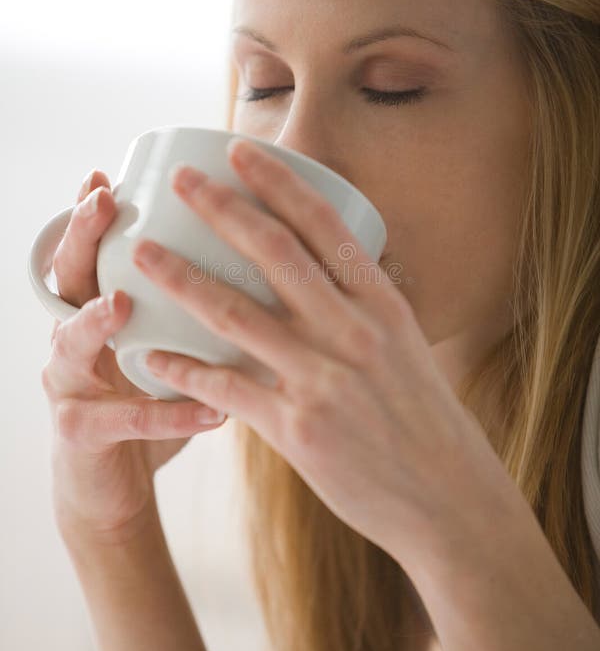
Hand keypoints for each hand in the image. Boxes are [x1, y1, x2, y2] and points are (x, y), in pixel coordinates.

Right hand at [41, 169, 227, 544]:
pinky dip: (169, 414)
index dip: (93, 215)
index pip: (92, 253)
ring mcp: (70, 387)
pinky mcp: (81, 436)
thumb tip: (268, 264)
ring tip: (121, 303)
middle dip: (81, 239)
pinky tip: (211, 412)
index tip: (108, 176)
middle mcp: (75, 341)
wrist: (116, 487)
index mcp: (98, 310)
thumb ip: (197, 308)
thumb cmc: (154, 401)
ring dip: (95, 321)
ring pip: (71, 345)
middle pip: (68, 280)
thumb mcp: (169, 347)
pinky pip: (124, 422)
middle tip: (102, 205)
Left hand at [133, 137, 506, 567]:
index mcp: (381, 304)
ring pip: (235, 314)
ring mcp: (322, 380)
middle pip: (273, 253)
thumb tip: (324, 274)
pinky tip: (152, 356)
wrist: (448, 498)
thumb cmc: (424, 419)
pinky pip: (226, 388)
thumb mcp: (405, 346)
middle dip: (221, 209)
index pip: (324, 225)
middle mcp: (352, 332)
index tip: (238, 151)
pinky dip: (184, 369)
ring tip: (142, 254)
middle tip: (181, 181)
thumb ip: (360, 309)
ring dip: (181, 278)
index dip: (277, 182)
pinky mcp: (296, 429)